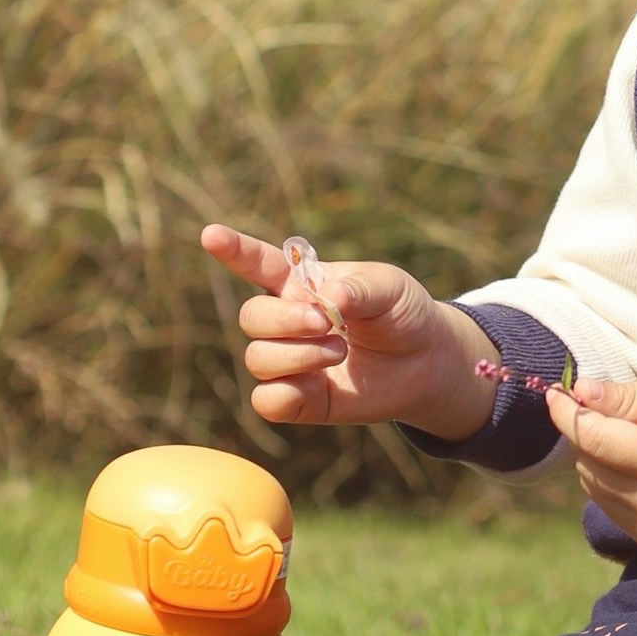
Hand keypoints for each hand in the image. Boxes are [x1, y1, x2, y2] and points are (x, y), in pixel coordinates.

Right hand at [198, 221, 495, 438]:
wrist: (426, 361)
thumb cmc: (403, 312)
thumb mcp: (391, 287)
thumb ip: (361, 288)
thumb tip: (330, 300)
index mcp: (303, 284)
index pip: (259, 264)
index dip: (234, 250)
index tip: (210, 235)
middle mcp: (288, 321)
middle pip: (252, 317)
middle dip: (286, 320)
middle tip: (328, 324)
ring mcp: (290, 361)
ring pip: (257, 358)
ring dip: (298, 356)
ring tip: (339, 352)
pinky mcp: (299, 398)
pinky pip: (265, 401)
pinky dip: (286, 393)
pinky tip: (318, 384)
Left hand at [552, 373, 636, 553]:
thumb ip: (631, 400)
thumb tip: (577, 393)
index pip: (596, 441)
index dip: (569, 414)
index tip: (555, 391)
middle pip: (589, 464)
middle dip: (590, 431)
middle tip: (618, 406)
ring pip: (593, 486)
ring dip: (598, 456)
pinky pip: (610, 506)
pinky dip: (612, 480)